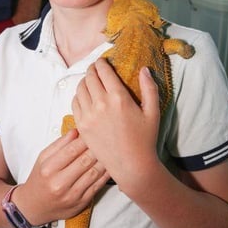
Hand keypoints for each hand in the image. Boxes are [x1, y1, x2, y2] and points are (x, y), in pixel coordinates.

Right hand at [17, 128, 109, 224]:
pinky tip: (110, 165)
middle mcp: (59, 183)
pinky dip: (106, 174)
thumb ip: (59, 144)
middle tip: (105, 138)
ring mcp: (72, 195)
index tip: (92, 131)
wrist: (35, 206)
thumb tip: (76, 131)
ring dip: (104, 160)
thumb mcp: (43, 158)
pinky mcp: (82, 202)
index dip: (85, 139)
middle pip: (85, 160)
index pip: (71, 150)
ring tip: (110, 149)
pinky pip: (98, 185)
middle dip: (96, 148)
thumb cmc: (40, 179)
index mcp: (49, 169)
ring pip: (94, 172)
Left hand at [71, 59, 161, 186]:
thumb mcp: (153, 112)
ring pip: (80, 88)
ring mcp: (88, 116)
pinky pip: (74, 103)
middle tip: (96, 69)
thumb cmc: (145, 139)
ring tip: (90, 81)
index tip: (103, 61)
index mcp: (119, 97)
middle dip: (92, 69)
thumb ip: (149, 88)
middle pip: (89, 76)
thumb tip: (144, 69)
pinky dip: (78, 96)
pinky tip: (85, 96)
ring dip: (84, 81)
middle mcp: (101, 104)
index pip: (103, 71)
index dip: (102, 63)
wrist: (131, 165)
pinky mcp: (82, 126)